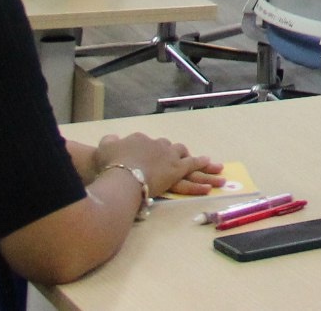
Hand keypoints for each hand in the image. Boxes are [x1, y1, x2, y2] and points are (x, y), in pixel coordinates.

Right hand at [93, 133, 225, 198]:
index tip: (159, 156)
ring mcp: (168, 157)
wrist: (120, 169)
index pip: (152, 145)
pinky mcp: (175, 170)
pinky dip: (200, 176)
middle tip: (190, 159)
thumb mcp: (104, 147)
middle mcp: (158, 145)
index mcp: (141, 140)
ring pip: (187, 159)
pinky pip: (191, 172)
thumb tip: (111, 138)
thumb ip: (108, 142)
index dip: (157, 151)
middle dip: (181, 154)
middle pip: (173, 149)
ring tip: (216, 170)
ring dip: (202, 166)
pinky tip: (210, 182)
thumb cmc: (109, 162)